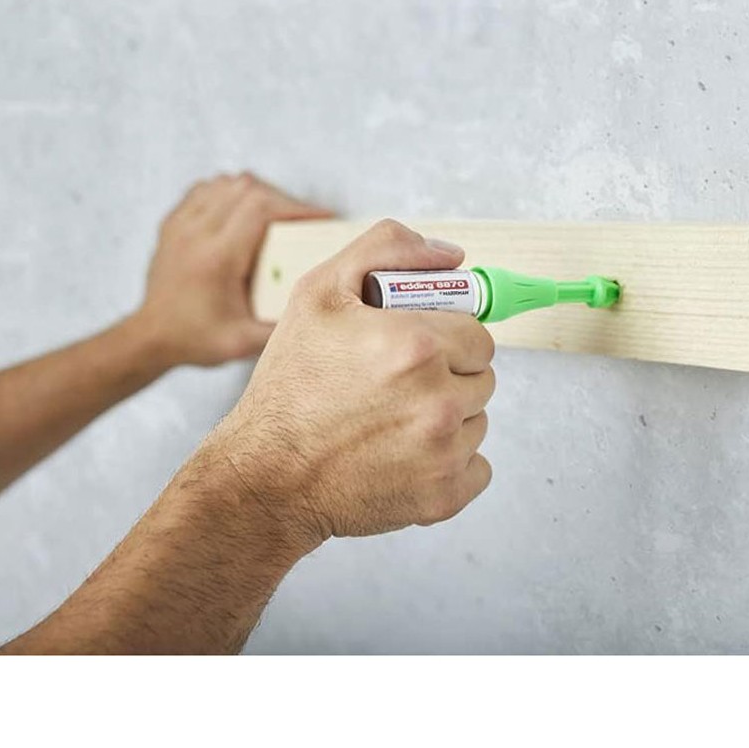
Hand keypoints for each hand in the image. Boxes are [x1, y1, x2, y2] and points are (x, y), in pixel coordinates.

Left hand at [135, 173, 332, 366]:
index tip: (322, 217)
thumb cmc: (196, 339)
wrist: (151, 337)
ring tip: (275, 214)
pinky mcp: (173, 222)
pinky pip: (207, 188)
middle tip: (302, 219)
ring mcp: (180, 224)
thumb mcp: (244, 342)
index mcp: (216, 257)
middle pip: (248, 188)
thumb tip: (318, 301)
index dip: (297, 206)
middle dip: (282, 198)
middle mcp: (195, 232)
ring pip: (227, 182)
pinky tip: (242, 211)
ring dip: (257, 192)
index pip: (261, 208)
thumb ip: (281, 325)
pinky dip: (230, 192)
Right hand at [210, 218, 495, 541]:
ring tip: (392, 421)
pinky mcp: (444, 496)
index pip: (477, 332)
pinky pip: (477, 467)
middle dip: (448, 376)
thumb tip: (453, 257)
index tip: (411, 350)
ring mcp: (444, 454)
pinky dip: (449, 463)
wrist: (266, 477)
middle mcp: (438, 401)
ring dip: (448, 418)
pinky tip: (404, 456)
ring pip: (478, 420)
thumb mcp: (318, 293)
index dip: (445, 337)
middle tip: (396, 386)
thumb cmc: (291, 386)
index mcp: (416, 346)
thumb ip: (386, 251)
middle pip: (483, 376)